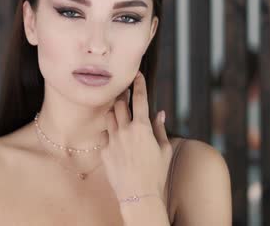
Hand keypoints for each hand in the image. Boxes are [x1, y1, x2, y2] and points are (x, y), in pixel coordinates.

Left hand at [101, 71, 172, 202]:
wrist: (138, 195)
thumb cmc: (156, 174)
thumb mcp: (165, 150)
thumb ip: (161, 129)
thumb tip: (160, 114)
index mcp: (142, 127)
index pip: (139, 98)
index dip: (138, 84)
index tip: (137, 74)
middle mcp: (125, 130)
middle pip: (119, 103)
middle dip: (121, 95)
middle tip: (123, 90)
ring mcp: (112, 139)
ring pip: (108, 115)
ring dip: (113, 111)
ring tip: (117, 111)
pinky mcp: (104, 150)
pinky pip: (104, 134)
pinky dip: (109, 131)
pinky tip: (114, 135)